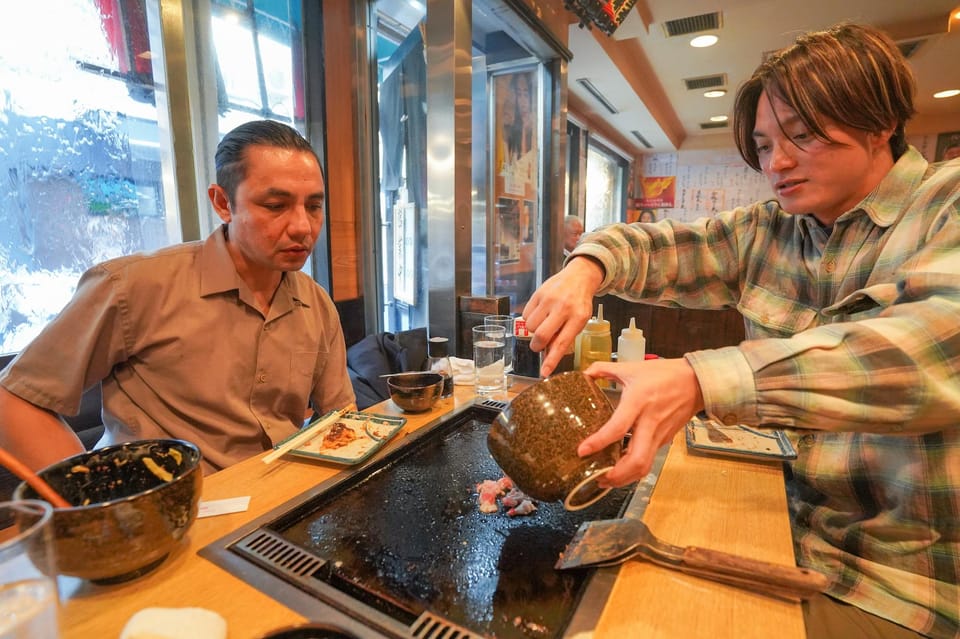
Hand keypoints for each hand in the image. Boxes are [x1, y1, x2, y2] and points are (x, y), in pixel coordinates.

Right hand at [522, 257, 603, 375]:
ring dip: (533, 331)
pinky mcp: (538, 293)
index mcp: (577, 318)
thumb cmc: (579, 303)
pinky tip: (540, 314)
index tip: (544, 372)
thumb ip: (564, 337)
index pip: (562, 343)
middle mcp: (563, 308)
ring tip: (543, 323)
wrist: (579, 277)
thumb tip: (548, 356)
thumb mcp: (579, 321)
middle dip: (536, 345)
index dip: (551, 360)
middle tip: (539, 345)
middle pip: (541, 335)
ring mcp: (549, 299)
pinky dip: (530, 319)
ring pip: (530, 326)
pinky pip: (525, 314)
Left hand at [579, 358, 704, 485]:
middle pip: (636, 460)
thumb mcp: (631, 368)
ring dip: (624, 478)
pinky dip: (633, 469)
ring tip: (605, 480)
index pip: (617, 428)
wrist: (696, 382)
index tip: (582, 451)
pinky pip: (648, 460)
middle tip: (596, 478)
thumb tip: (585, 373)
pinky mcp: (664, 440)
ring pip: (644, 466)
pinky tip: (619, 467)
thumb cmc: (665, 374)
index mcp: (638, 402)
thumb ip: (604, 369)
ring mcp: (659, 434)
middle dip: (615, 475)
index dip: (599, 442)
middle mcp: (649, 422)